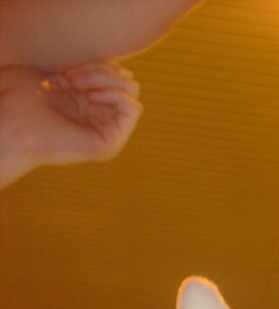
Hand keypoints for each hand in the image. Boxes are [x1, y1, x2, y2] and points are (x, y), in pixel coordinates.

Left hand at [0, 61, 141, 186]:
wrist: (13, 126)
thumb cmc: (24, 97)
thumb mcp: (62, 73)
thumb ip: (94, 71)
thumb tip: (123, 71)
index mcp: (89, 101)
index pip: (113, 71)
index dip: (94, 63)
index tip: (64, 70)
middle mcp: (100, 116)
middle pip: (126, 78)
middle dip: (100, 69)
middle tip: (70, 78)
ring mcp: (107, 130)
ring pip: (131, 88)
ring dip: (105, 80)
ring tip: (76, 86)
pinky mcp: (110, 142)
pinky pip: (133, 108)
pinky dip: (115, 95)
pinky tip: (90, 97)